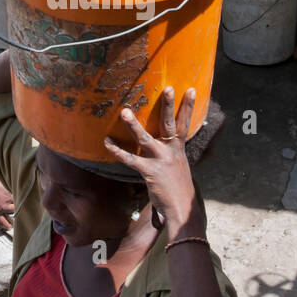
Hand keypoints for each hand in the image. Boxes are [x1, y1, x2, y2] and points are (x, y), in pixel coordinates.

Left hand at [0, 171, 14, 232]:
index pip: (3, 223)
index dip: (7, 226)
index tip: (8, 227)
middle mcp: (2, 208)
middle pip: (12, 216)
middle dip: (13, 217)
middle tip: (13, 219)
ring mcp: (6, 200)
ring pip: (15, 206)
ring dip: (14, 206)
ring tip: (13, 206)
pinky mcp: (8, 192)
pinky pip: (13, 197)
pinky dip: (13, 198)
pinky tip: (10, 196)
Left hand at [104, 87, 203, 237]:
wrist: (182, 208)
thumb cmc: (178, 188)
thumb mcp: (179, 167)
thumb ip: (172, 154)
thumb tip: (168, 146)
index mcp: (179, 148)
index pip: (185, 123)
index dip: (188, 106)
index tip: (190, 88)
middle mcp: (172, 151)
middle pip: (169, 124)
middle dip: (168, 106)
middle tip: (167, 88)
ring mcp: (160, 161)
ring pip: (145, 139)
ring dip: (134, 125)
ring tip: (125, 111)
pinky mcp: (149, 172)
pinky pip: (130, 159)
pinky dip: (117, 151)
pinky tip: (106, 142)